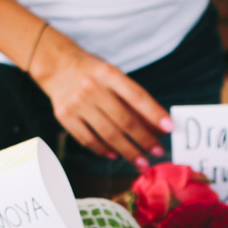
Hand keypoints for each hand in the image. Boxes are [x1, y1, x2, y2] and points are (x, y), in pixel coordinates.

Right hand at [28, 25, 172, 167]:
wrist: (57, 65)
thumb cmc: (94, 73)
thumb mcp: (114, 76)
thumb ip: (133, 99)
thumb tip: (157, 126)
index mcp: (108, 73)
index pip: (136, 96)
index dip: (154, 113)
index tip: (170, 128)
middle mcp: (92, 87)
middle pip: (124, 120)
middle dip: (144, 139)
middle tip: (158, 152)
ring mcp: (76, 103)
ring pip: (108, 134)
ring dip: (128, 151)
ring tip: (141, 161)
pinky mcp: (64, 116)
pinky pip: (88, 139)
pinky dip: (103, 150)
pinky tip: (115, 155)